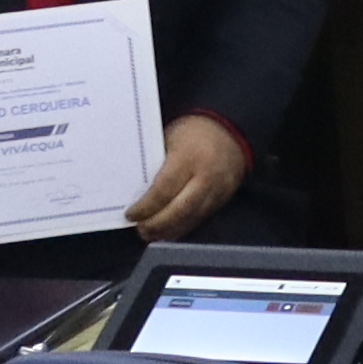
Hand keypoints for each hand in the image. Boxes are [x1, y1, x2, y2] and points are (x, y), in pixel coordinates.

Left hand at [126, 112, 251, 238]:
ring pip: (192, 218)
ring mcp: (218, 189)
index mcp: (189, 157)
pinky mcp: (224, 197)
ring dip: (169, 230)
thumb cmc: (193, 131)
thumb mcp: (170, 138)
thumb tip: (135, 190)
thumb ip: (156, 164)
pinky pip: (202, 218)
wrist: (231, 129)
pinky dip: (184, 226)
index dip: (145, 207)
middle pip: (179, 210)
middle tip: (140, 229)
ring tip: (152, 234)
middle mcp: (206, 176)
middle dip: (157, 224)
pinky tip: (170, 230)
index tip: (131, 214)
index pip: (163, 190)